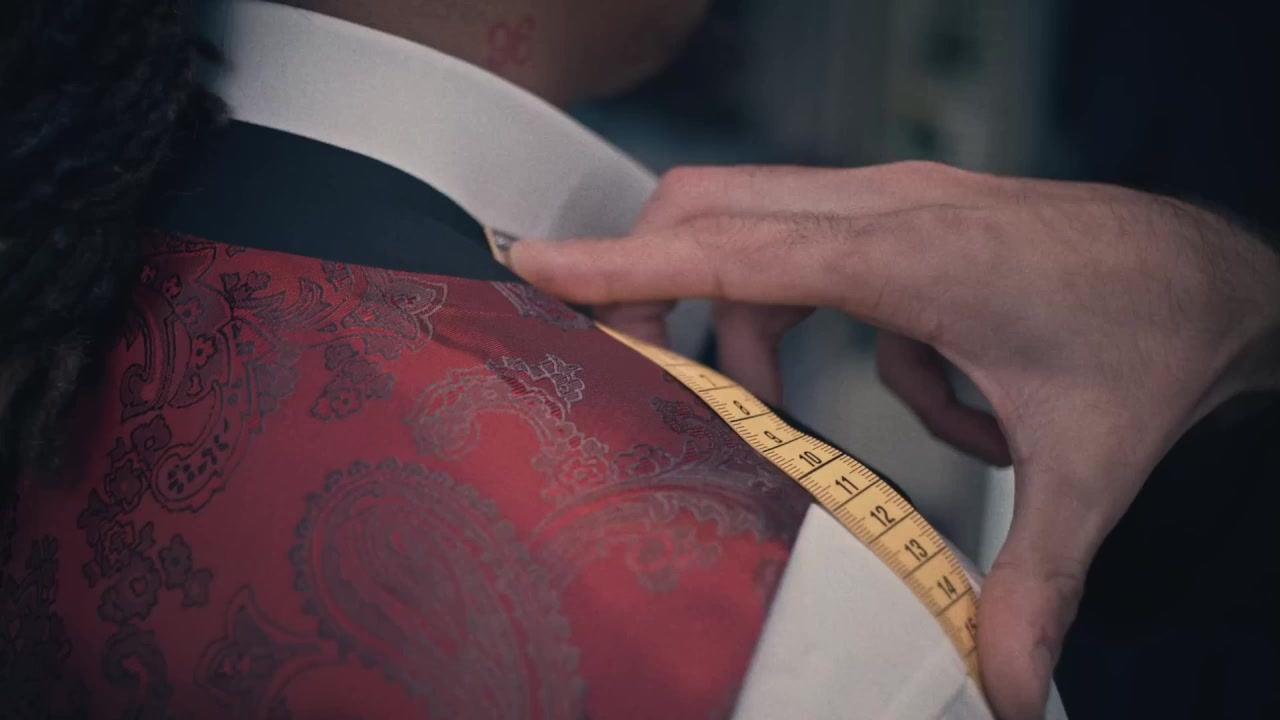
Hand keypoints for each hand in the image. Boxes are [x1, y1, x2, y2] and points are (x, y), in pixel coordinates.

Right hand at [509, 162, 1279, 718]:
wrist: (1220, 275)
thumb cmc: (1153, 343)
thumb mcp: (1088, 471)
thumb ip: (1033, 581)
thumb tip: (1008, 693)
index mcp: (915, 257)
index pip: (734, 249)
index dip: (625, 263)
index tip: (535, 264)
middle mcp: (888, 206)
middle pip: (712, 208)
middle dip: (647, 280)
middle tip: (629, 365)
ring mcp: (893, 197)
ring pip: (752, 223)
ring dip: (740, 316)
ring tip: (778, 403)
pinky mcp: (903, 210)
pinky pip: (812, 251)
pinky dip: (815, 316)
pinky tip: (909, 381)